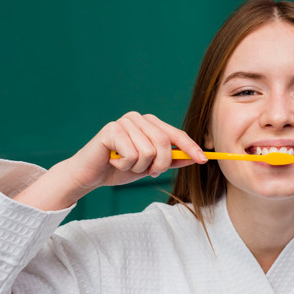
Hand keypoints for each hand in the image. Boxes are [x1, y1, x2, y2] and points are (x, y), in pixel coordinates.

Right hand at [15, 112, 207, 210]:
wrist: (90, 174)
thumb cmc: (120, 168)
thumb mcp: (151, 166)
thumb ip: (171, 160)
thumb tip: (194, 158)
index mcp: (150, 124)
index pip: (176, 134)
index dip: (190, 147)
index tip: (204, 160)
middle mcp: (138, 118)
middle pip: (165, 142)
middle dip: (161, 164)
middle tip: (149, 172)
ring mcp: (124, 122)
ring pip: (149, 151)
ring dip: (139, 166)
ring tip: (126, 164)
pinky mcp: (111, 130)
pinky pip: (132, 154)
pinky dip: (125, 165)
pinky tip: (114, 161)